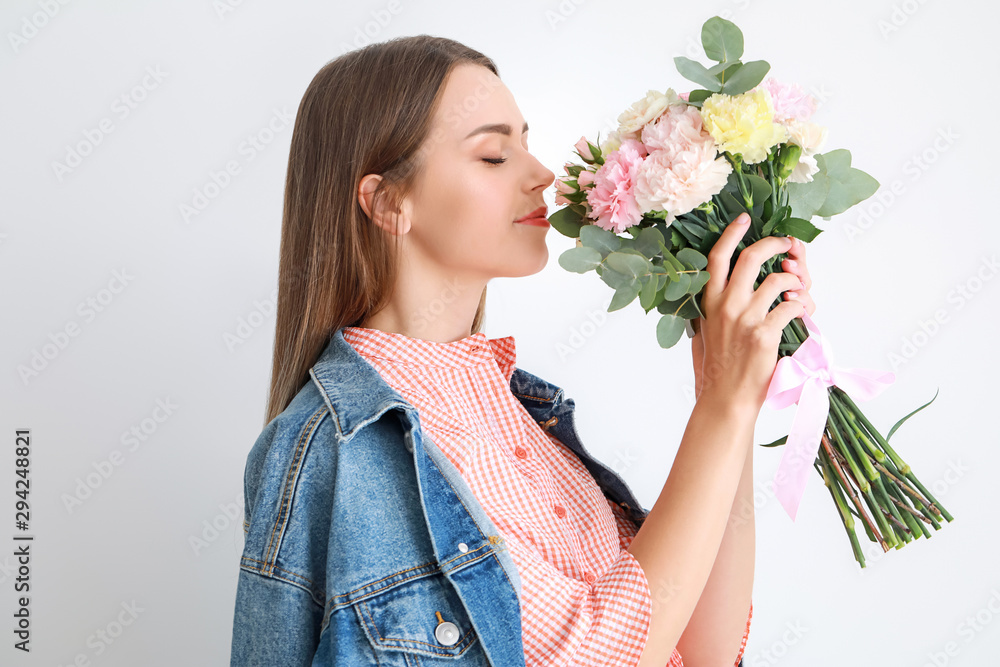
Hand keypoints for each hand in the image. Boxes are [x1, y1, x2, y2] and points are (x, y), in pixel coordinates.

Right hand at [689, 212, 813, 413]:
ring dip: (795, 280)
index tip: (744, 219)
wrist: (726, 397)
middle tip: (786, 245)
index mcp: (709, 301)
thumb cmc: (718, 367)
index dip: (732, 233)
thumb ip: (713, 307)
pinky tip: (799, 312)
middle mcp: (726, 305)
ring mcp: (746, 318)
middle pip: (751, 257)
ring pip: (778, 280)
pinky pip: (792, 306)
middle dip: (774, 244)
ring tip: (798, 290)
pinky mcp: (765, 333)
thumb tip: (724, 287)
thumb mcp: (706, 331)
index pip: (717, 257)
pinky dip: (801, 305)